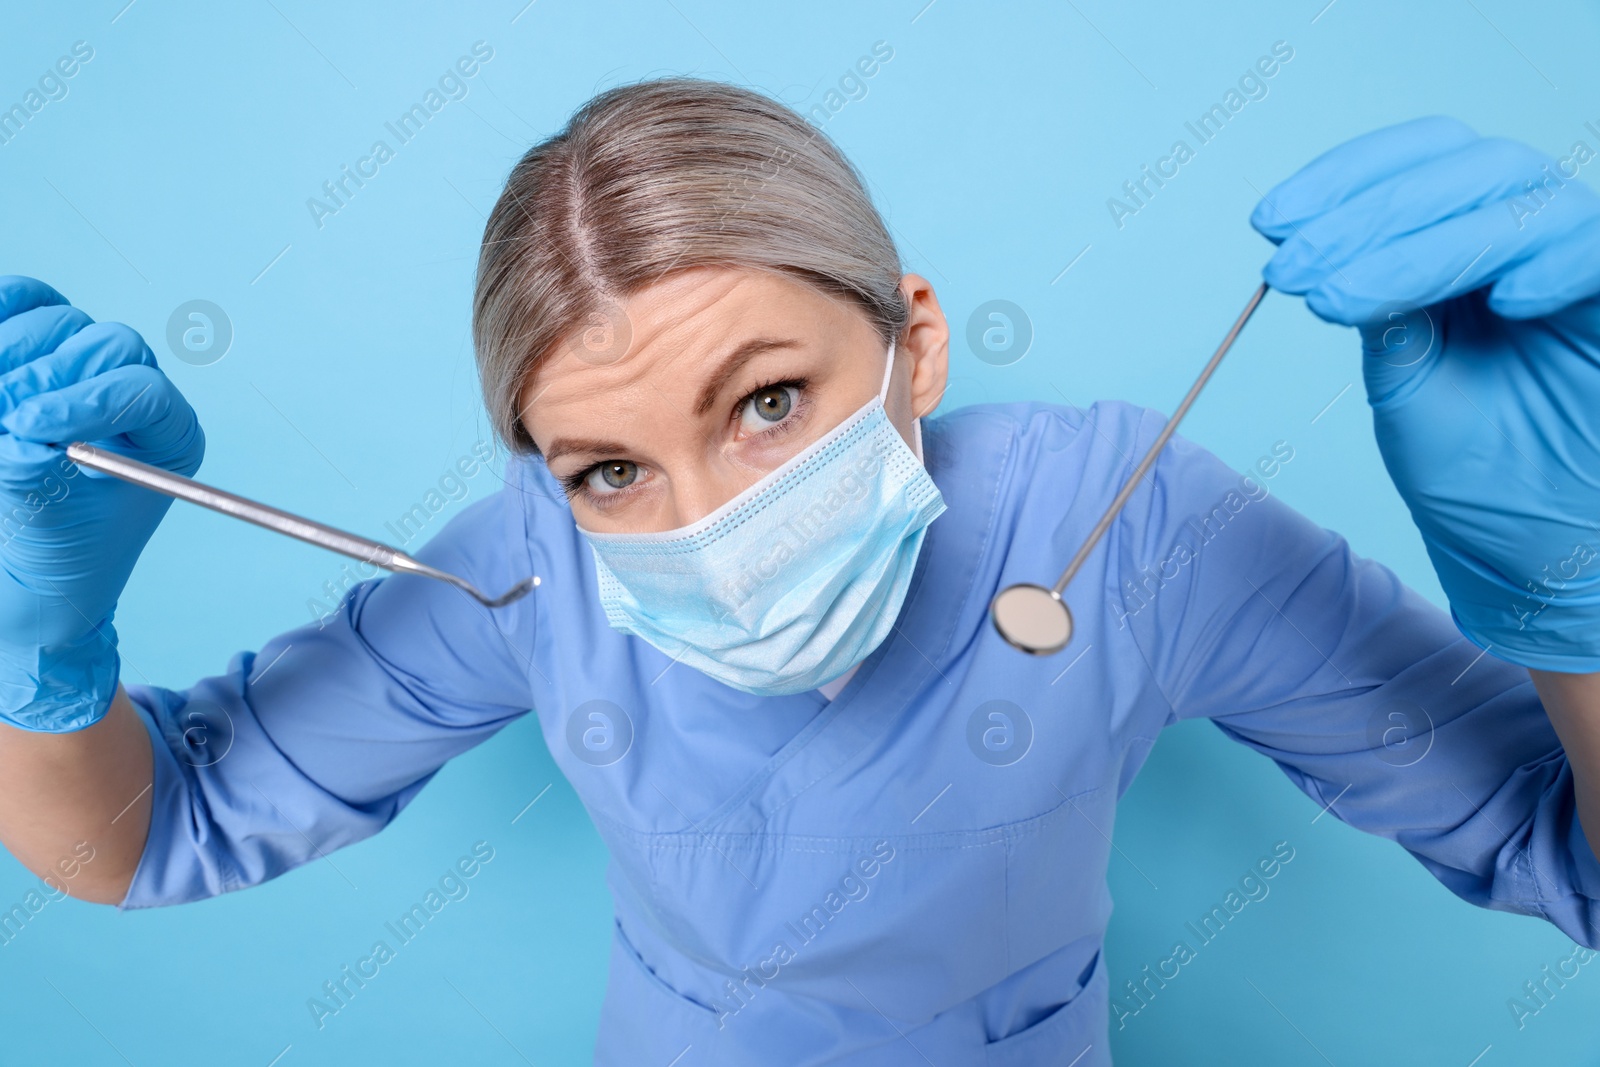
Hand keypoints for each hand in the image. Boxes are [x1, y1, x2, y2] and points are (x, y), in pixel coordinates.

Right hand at [0, 277, 204, 730]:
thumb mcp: (51, 524)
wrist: (23, 564)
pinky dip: (0, 315)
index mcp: (165, 437)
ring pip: (60, 321)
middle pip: (108, 344)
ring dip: (12, 352)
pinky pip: (22, 300)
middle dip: (48, 375)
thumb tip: (21, 434)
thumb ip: (37, 476)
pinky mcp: (36, 348)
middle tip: (3, 412)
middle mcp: (132, 391)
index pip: (145, 392)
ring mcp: (84, 365)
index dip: (90, 401)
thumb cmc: (55, 552)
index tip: (32, 424)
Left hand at [1251, 116, 1599, 671]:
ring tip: (1345, 299)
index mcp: (1469, 244)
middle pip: (1465, 167)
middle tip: (1293, 269)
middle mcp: (1532, 237)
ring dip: (1422, 247)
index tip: (1269, 222)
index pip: (1417, 164)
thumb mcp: (1408, 382)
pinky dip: (1557, 261)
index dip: (1344, 178)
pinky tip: (1504, 303)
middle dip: (1366, 214)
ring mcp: (1582, 266)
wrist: (1545, 554)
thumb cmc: (1480, 473)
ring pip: (1521, 202)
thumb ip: (1383, 311)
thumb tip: (1324, 248)